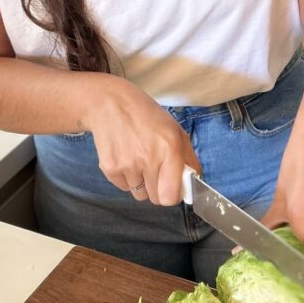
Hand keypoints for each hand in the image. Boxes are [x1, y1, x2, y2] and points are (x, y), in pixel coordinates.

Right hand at [83, 76, 200, 204]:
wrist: (111, 103)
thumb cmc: (146, 116)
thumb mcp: (175, 130)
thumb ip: (188, 158)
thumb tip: (194, 183)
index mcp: (170, 148)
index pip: (171, 196)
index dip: (173, 194)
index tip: (171, 186)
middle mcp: (149, 159)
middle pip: (156, 199)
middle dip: (157, 188)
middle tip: (154, 169)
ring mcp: (127, 165)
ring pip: (139, 194)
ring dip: (141, 182)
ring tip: (137, 159)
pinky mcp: (109, 168)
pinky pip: (123, 187)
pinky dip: (125, 177)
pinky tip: (125, 156)